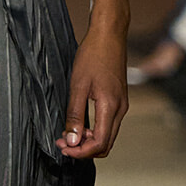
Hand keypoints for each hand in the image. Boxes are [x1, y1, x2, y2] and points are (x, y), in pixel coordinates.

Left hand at [58, 34, 128, 158]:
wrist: (109, 34)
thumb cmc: (93, 55)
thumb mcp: (78, 85)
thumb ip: (75, 114)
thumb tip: (72, 140)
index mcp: (111, 107)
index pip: (99, 143)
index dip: (80, 152)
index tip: (64, 147)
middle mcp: (120, 109)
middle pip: (106, 144)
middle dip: (83, 149)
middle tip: (63, 142)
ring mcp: (122, 104)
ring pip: (107, 135)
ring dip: (88, 140)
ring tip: (68, 133)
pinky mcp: (119, 99)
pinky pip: (108, 124)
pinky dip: (94, 130)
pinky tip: (79, 123)